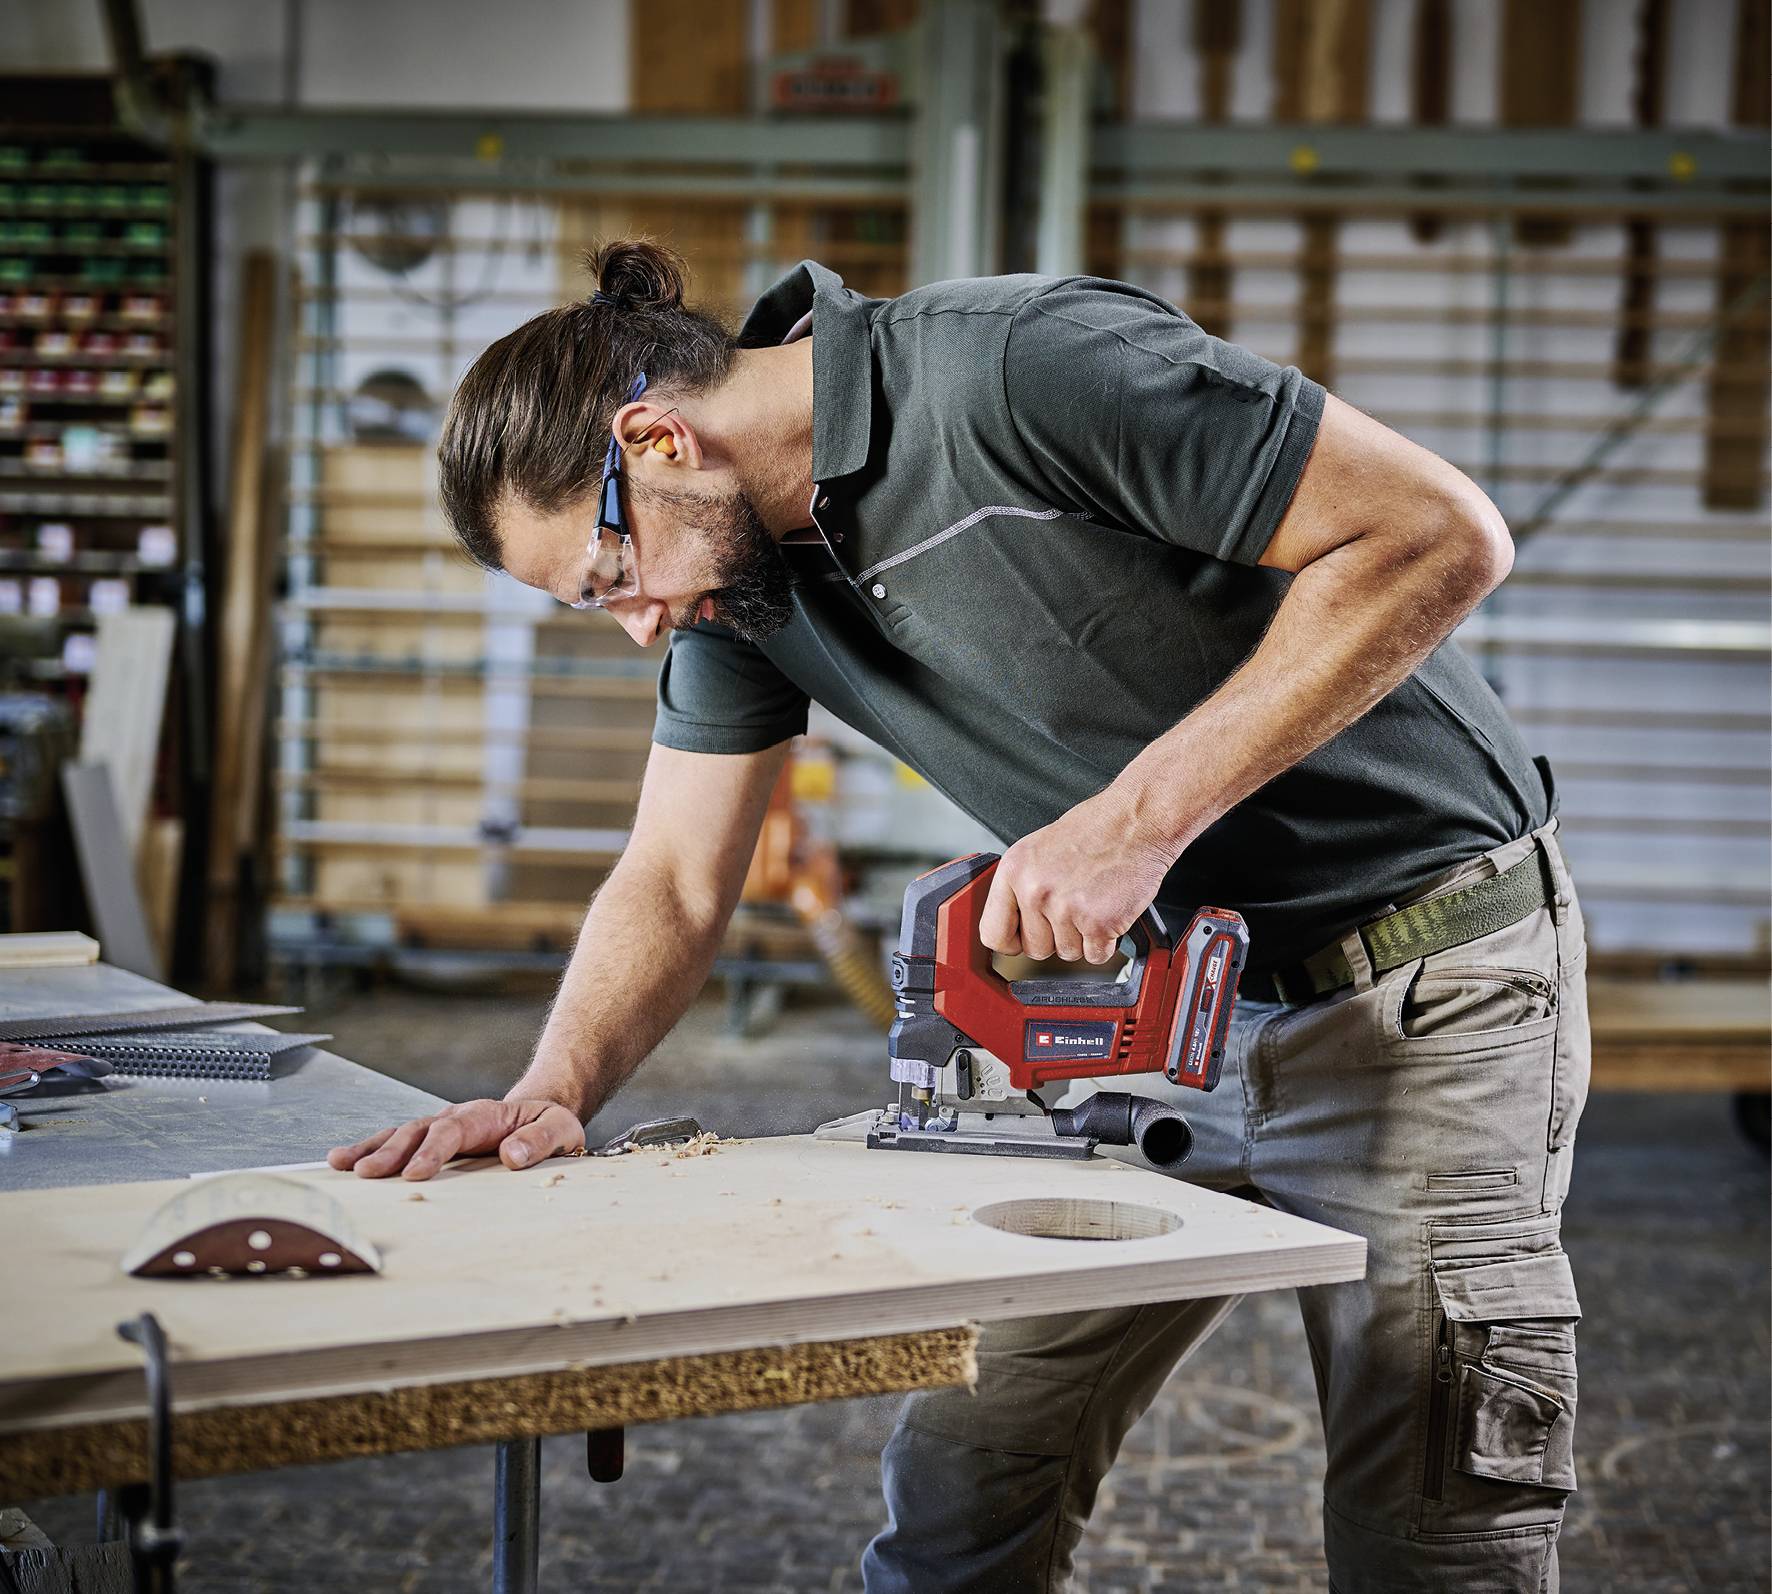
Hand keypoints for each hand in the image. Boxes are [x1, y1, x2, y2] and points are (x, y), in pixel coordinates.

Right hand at [327, 1098, 585, 1180]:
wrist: (539, 1114)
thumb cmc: (549, 1125)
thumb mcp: (560, 1130)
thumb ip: (539, 1141)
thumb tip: (511, 1155)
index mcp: (484, 1116)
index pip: (453, 1131)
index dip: (433, 1151)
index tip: (416, 1173)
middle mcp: (455, 1118)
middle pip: (418, 1132)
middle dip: (391, 1152)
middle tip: (367, 1174)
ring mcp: (438, 1128)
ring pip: (399, 1135)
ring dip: (371, 1149)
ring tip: (339, 1163)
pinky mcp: (429, 1141)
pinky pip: (396, 1143)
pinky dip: (370, 1150)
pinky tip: (343, 1162)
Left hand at [978, 790, 1177, 964]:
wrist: (1136, 821)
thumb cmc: (1094, 830)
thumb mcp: (1037, 849)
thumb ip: (1020, 886)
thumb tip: (1010, 922)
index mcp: (1014, 871)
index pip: (992, 934)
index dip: (1011, 942)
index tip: (1024, 938)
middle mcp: (1035, 890)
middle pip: (1034, 950)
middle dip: (1056, 937)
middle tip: (1073, 906)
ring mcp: (1066, 908)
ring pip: (1067, 954)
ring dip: (1084, 937)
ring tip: (1093, 901)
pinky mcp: (1098, 922)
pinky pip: (1096, 955)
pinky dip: (1107, 941)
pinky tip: (1109, 910)